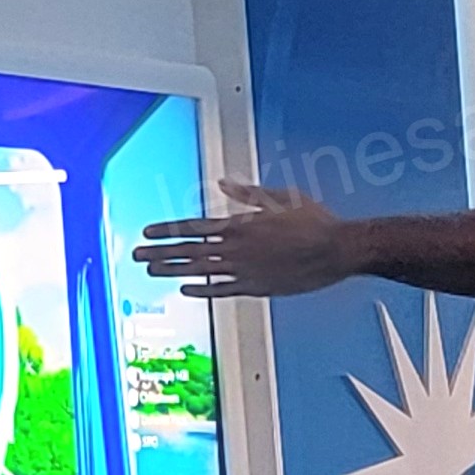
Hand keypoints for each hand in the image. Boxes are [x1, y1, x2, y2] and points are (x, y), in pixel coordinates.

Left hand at [134, 181, 355, 299]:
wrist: (338, 248)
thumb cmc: (314, 220)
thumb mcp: (280, 196)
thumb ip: (248, 193)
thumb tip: (223, 184)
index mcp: (240, 223)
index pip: (192, 227)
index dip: (167, 230)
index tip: (147, 232)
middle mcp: (237, 248)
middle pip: (188, 251)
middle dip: (159, 253)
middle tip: (136, 255)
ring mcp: (245, 270)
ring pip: (199, 272)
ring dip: (171, 271)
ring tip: (151, 272)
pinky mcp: (257, 287)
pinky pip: (221, 291)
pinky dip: (201, 290)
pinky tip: (184, 290)